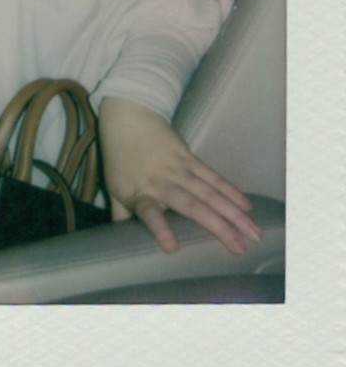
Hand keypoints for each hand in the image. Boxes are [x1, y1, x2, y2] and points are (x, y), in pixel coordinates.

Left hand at [98, 97, 261, 254]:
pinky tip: (247, 206)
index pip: (148, 212)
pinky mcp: (189, 158)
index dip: (159, 228)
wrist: (128, 118)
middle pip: (191, 206)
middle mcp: (160, 182)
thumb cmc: (119, 158)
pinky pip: (213, 177)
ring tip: (252, 232)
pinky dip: (231, 191)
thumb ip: (122, 216)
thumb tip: (122, 244)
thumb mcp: (114, 189)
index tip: (172, 247)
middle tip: (239, 248)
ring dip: (233, 213)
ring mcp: (178, 169)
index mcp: (138, 194)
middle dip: (217, 227)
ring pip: (210, 193)